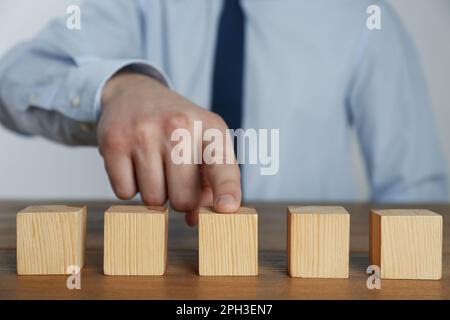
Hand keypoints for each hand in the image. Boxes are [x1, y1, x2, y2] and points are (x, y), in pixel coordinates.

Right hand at [97, 72, 240, 225]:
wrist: (135, 93)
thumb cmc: (178, 128)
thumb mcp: (204, 144)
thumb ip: (210, 184)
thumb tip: (193, 220)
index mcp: (210, 129)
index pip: (221, 165)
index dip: (226, 190)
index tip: (226, 208)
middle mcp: (179, 127)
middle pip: (183, 199)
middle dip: (180, 199)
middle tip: (174, 176)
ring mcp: (144, 133)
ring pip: (153, 200)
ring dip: (155, 193)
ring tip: (154, 166)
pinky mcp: (114, 141)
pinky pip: (125, 192)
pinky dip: (129, 187)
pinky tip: (134, 164)